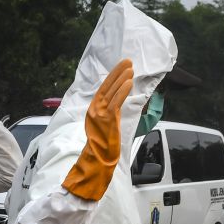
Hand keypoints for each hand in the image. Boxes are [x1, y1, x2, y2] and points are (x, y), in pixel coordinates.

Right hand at [62, 59, 132, 201]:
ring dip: (121, 78)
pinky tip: (129, 82)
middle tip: (128, 61)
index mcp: (92, 111)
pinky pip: (115, 102)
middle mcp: (93, 110)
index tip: (121, 68)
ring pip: (110, 92)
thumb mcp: (106, 127)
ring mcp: (98, 115)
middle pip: (105, 86)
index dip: (112, 77)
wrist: (97, 162)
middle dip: (117, 73)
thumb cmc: (102, 148)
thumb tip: (119, 105)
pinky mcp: (106, 120)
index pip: (102, 89)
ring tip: (131, 68)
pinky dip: (122, 91)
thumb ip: (110, 114)